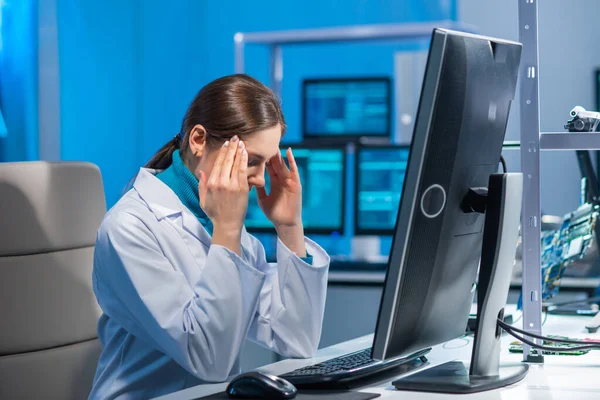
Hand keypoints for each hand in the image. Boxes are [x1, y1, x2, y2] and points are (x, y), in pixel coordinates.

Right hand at [199, 136, 248, 254]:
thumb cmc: (215, 213)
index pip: (217, 163)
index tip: (226, 144)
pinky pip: (243, 171)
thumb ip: (202, 185)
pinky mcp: (242, 189)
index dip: (222, 152)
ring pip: (235, 164)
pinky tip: (245, 153)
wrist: (227, 225)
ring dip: (238, 151)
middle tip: (235, 137)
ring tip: (241, 142)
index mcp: (211, 184)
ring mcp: (232, 185)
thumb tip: (202, 172)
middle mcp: (221, 182)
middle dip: (231, 147)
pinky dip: (244, 161)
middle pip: (226, 160)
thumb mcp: (203, 200)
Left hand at [257, 148, 301, 228]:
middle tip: (262, 142)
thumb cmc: (274, 212)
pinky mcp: (296, 184)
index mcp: (274, 182)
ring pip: (283, 165)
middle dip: (269, 153)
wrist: (284, 223)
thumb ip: (258, 188)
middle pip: (275, 163)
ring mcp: (289, 181)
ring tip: (273, 144)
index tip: (254, 149)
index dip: (261, 158)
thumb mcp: (262, 198)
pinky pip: (294, 170)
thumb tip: (248, 179)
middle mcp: (282, 179)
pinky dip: (292, 161)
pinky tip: (289, 152)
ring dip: (279, 155)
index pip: (267, 167)